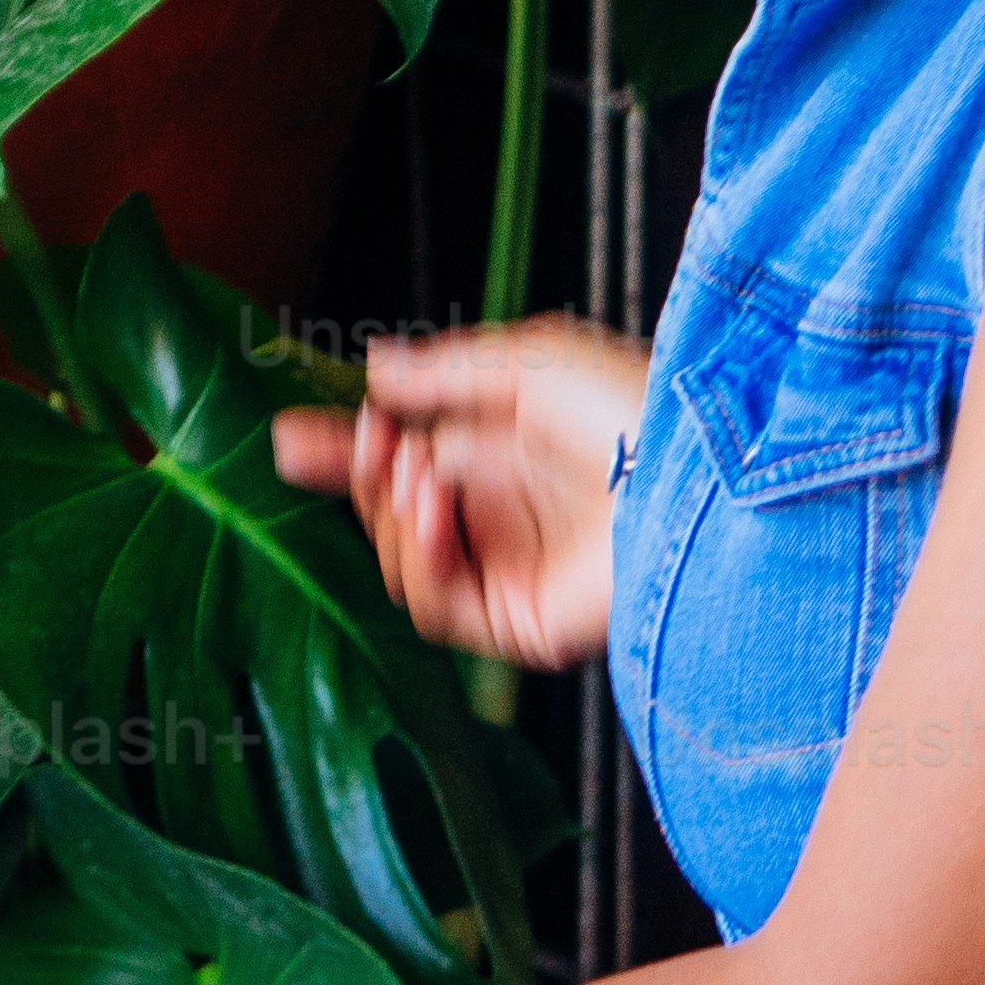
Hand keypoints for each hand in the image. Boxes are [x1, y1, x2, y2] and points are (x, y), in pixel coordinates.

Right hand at [272, 312, 649, 668]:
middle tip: (365, 442)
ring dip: (393, 515)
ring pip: (404, 562)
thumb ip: (445, 372)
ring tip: (421, 475)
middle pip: (393, 514)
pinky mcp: (519, 621)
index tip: (293, 438)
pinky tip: (437, 516)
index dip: (348, 454)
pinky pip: (435, 606)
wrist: (692, 476)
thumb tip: (375, 367)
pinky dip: (420, 558)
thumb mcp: (529, 364)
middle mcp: (504, 515)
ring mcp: (511, 570)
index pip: (406, 461)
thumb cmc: (634, 407)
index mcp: (507, 454)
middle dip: (362, 478)